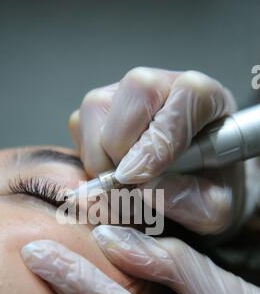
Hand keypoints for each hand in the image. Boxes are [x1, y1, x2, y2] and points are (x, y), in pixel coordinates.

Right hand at [69, 67, 246, 234]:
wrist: (193, 186)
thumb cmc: (208, 189)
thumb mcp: (215, 207)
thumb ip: (191, 200)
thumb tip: (147, 189)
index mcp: (205, 98)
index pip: (187, 95)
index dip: (161, 139)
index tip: (144, 177)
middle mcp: (164, 86)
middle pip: (136, 91)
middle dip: (124, 146)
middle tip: (128, 186)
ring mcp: (125, 94)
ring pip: (96, 106)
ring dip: (100, 155)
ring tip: (120, 185)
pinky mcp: (99, 112)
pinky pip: (78, 124)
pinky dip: (87, 158)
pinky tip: (110, 175)